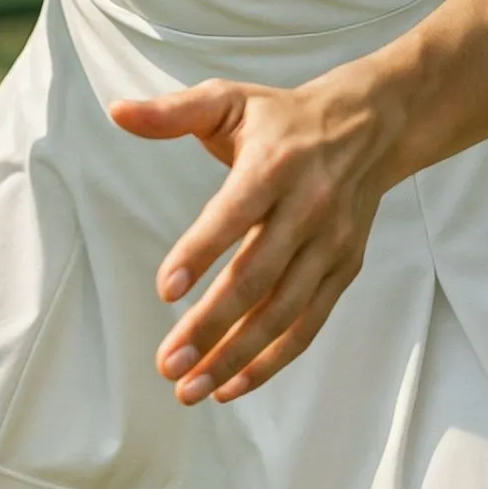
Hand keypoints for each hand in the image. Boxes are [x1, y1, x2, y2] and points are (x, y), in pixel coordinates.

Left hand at [108, 71, 399, 404]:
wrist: (369, 127)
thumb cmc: (284, 117)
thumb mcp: (228, 100)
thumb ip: (171, 113)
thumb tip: (118, 112)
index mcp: (274, 164)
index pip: (234, 213)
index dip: (200, 252)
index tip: (165, 290)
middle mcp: (308, 207)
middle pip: (257, 276)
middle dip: (211, 325)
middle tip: (168, 363)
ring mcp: (329, 244)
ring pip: (282, 312)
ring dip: (235, 355)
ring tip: (190, 388)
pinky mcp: (343, 270)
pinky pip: (307, 324)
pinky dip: (272, 360)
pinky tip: (232, 384)